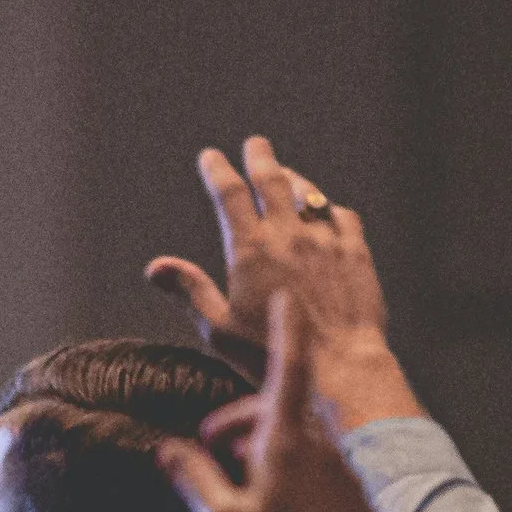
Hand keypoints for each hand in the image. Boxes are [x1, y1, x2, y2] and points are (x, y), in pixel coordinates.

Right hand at [145, 135, 422, 429]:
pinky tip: (327, 212)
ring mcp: (326, 241)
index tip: (210, 156)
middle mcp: (288, 236)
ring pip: (309, 194)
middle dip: (260, 157)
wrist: (340, 367)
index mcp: (250, 250)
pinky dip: (329, 209)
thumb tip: (155, 267)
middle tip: (255, 143)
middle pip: (272, 180)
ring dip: (294, 179)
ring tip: (287, 173)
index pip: (230, 195)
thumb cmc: (272, 356)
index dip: (217, 171)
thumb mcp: (219, 330)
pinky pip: (342, 216)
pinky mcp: (356, 253)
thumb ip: (190, 291)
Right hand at [159, 289, 376, 511]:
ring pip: (296, 437)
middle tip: (209, 442)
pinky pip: (315, 462)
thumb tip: (167, 452)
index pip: (290, 367)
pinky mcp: (354, 490)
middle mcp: (322, 444)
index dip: (286, 329)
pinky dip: (288, 467)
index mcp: (289, 441)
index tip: (286, 296)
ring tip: (234, 482)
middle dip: (242, 419)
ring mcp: (342, 467)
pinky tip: (271, 502)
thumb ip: (194, 481)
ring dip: (262, 446)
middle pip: (278, 410)